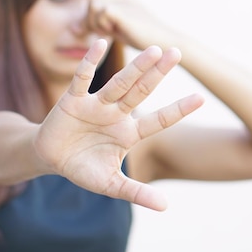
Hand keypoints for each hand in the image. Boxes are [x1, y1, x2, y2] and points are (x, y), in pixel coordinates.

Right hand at [33, 39, 203, 210]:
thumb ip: (136, 192)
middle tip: (177, 52)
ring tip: (153, 50)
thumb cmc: (83, 168)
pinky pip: (83, 78)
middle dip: (158, 73)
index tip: (201, 98)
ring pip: (119, 83)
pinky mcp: (73, 100)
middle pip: (142, 91)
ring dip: (135, 67)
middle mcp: (116, 114)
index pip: (158, 120)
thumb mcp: (111, 184)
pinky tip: (101, 43)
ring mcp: (96, 105)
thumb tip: (165, 207)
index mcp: (129, 132)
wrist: (50, 159)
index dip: (178, 110)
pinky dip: (90, 62)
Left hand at [85, 0, 178, 50]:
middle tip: (101, 32)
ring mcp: (127, 3)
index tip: (97, 32)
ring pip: (94, 2)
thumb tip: (78, 28)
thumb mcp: (122, 32)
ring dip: (95, 20)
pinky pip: (103, 11)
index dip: (92, 15)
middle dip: (90, 16)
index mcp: (125, 2)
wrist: (171, 47)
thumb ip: (104, 27)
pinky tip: (113, 33)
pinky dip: (103, 23)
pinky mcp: (127, 12)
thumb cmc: (149, 46)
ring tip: (108, 32)